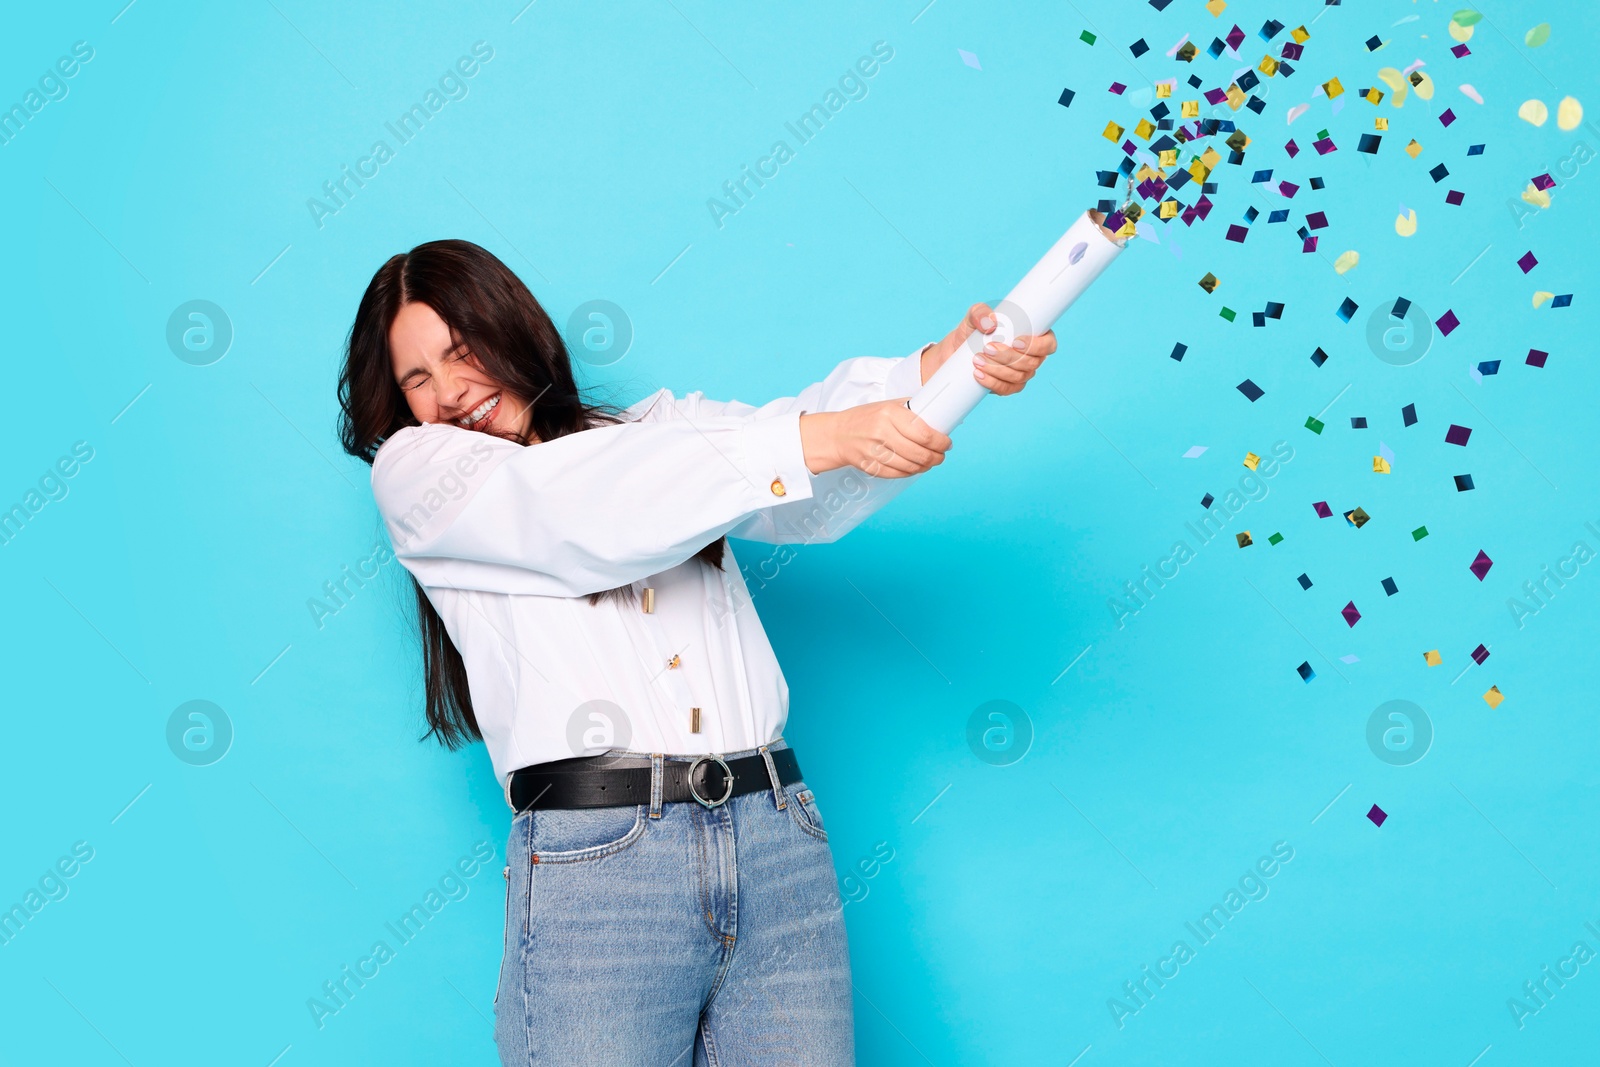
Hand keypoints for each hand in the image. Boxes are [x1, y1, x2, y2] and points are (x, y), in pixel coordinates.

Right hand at [799, 401, 952, 477]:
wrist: (837, 434)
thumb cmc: (865, 418)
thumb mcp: (886, 405)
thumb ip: (910, 409)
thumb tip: (939, 413)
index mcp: (889, 413)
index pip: (923, 432)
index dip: (940, 441)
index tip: (946, 443)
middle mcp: (881, 432)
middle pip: (919, 453)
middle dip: (936, 457)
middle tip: (941, 455)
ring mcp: (874, 451)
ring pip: (910, 466)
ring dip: (925, 467)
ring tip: (931, 462)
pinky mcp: (870, 466)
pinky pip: (898, 474)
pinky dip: (910, 472)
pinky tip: (916, 467)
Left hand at [919, 302, 1056, 395]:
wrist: (958, 350)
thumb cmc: (973, 330)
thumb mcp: (974, 315)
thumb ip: (980, 312)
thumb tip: (989, 324)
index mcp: (1034, 337)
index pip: (1048, 345)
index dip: (1037, 346)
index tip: (1016, 342)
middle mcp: (1032, 357)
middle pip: (1031, 363)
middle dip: (1009, 357)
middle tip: (987, 349)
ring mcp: (1022, 374)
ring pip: (1018, 377)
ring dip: (998, 369)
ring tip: (978, 359)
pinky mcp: (1008, 386)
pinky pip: (1006, 389)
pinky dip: (992, 383)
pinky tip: (979, 374)